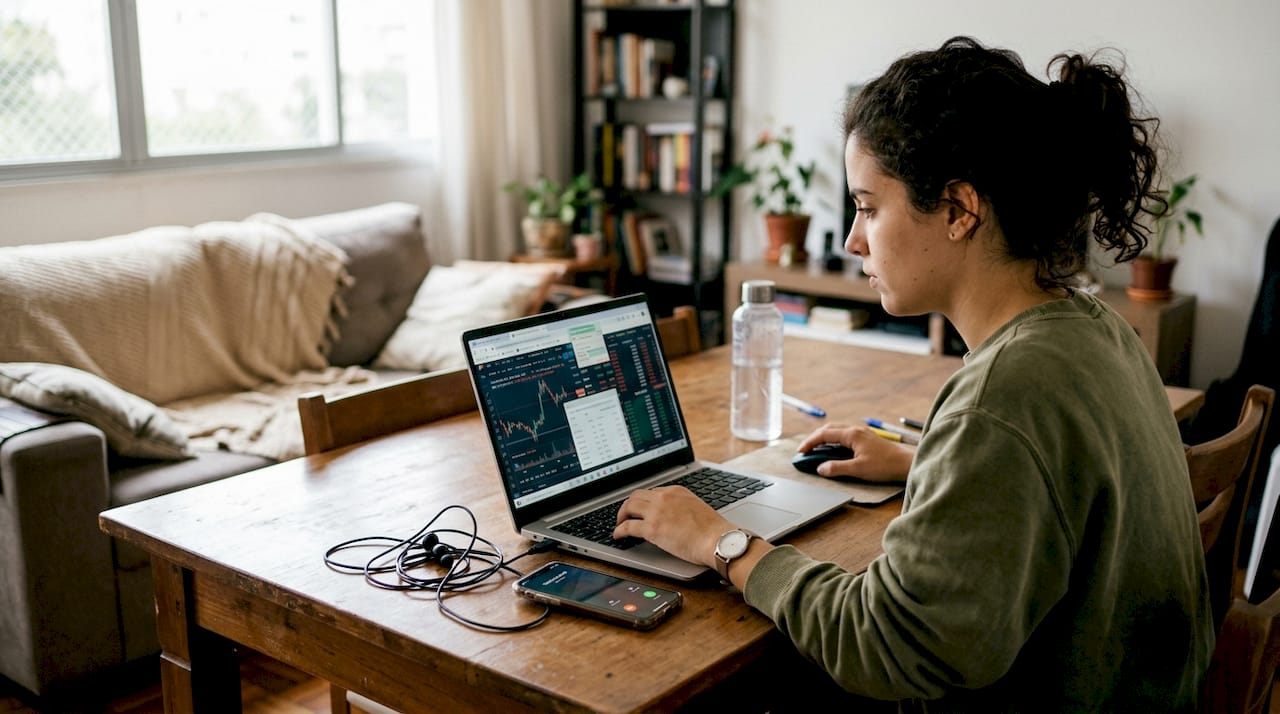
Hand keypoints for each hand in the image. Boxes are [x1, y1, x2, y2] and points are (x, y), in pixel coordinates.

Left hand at [613, 486, 730, 565]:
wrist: (717, 540)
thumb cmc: (713, 530)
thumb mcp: (696, 508)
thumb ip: (681, 507)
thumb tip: (672, 516)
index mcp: (676, 490)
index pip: (652, 492)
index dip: (643, 501)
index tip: (640, 509)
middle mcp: (664, 497)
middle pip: (636, 496)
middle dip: (628, 505)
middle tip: (625, 515)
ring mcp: (656, 512)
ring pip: (628, 507)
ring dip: (621, 516)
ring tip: (619, 524)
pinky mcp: (652, 528)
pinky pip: (627, 527)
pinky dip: (619, 530)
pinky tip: (618, 535)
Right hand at [796, 423, 912, 481]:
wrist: (906, 464)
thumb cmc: (885, 465)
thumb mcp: (858, 469)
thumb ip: (837, 468)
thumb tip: (821, 468)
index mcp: (852, 434)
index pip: (824, 435)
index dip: (810, 443)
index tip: (800, 452)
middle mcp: (856, 431)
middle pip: (829, 429)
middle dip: (815, 439)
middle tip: (806, 451)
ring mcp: (862, 434)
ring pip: (837, 432)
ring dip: (825, 440)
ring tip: (817, 451)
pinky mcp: (867, 440)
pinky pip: (845, 436)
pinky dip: (835, 442)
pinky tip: (834, 451)